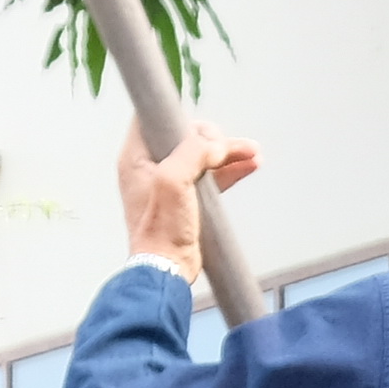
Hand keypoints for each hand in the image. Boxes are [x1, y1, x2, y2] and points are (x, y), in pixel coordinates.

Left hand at [117, 118, 257, 277]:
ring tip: (252, 152)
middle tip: (228, 145)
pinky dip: (228, 170)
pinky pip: (209, 177)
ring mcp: (168, 184)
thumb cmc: (160, 231)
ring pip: (201, 156)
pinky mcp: (185, 201)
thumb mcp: (173, 181)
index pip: (153, 118)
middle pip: (184, 136)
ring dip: (227, 152)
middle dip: (212, 137)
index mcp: (136, 157)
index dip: (179, 117)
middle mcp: (150, 167)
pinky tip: (248, 165)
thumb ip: (193, 152)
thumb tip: (215, 143)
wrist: (166, 270)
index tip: (201, 127)